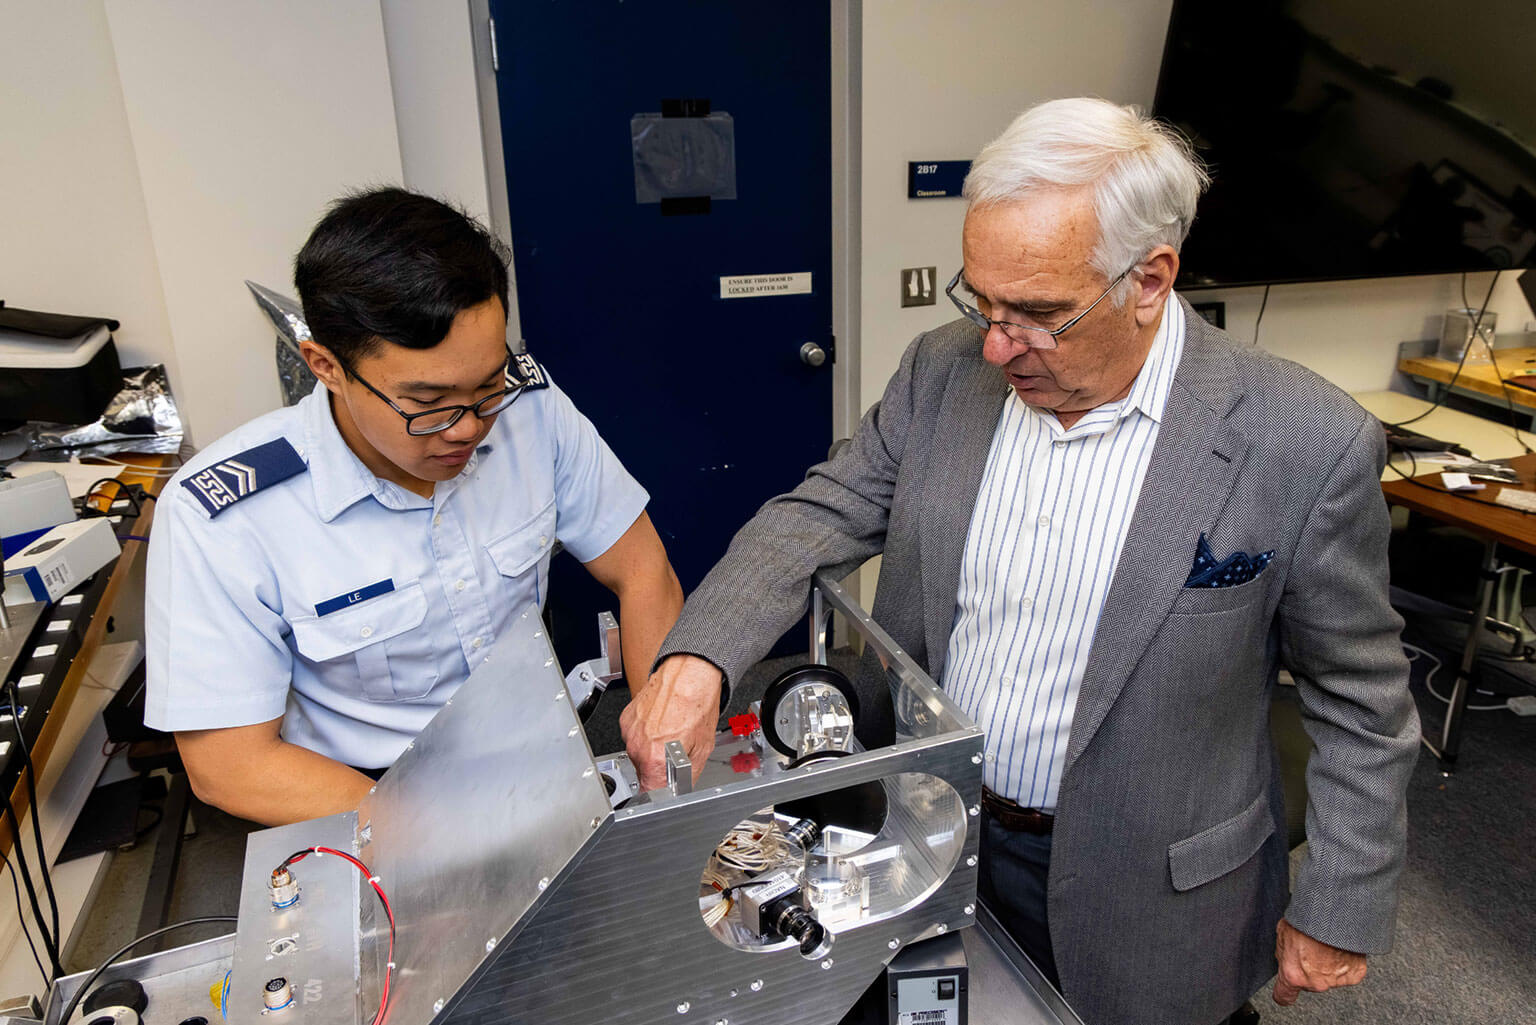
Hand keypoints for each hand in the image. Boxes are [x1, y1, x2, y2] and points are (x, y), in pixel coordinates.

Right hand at [620, 654, 723, 790]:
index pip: (648, 794)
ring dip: (652, 750)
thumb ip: (689, 776)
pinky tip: (662, 723)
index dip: (659, 796)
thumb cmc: (697, 703)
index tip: (666, 792)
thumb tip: (682, 788)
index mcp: (655, 759)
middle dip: (659, 769)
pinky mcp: (626, 719)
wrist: (689, 672)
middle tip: (677, 753)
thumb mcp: (703, 748)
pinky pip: (635, 737)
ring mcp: (629, 732)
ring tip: (671, 733)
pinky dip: (646, 734)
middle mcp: (637, 747)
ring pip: (639, 754)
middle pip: (644, 773)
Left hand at [1272, 918, 1366, 1005]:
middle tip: (1311, 949)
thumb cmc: (1306, 920)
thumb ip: (1284, 954)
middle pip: (1309, 983)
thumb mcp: (1282, 934)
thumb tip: (1286, 959)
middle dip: (1309, 969)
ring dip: (1328, 965)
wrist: (1334, 913)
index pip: (1284, 996)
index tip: (1285, 990)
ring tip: (1326, 945)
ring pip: (1328, 978)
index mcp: (1293, 974)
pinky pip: (1347, 973)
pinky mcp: (1354, 975)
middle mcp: (1315, 983)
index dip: (1284, 992)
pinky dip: (1345, 963)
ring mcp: (1335, 981)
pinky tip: (1339, 948)